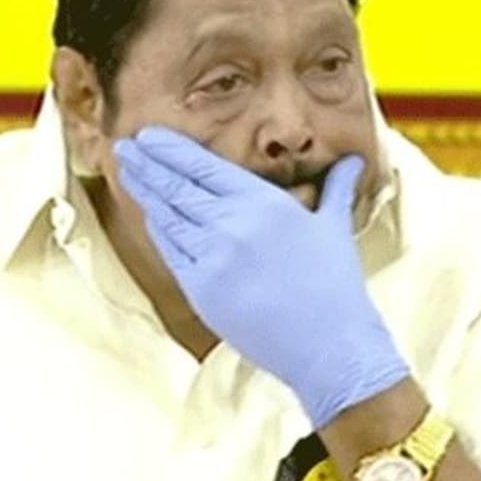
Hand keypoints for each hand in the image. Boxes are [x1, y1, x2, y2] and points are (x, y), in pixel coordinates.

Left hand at [113, 126, 408, 427]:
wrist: (328, 345)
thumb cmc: (335, 286)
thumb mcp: (334, 227)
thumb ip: (335, 188)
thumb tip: (355, 161)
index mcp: (262, 202)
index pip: (203, 166)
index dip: (170, 149)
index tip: (149, 135)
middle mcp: (232, 223)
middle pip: (176, 186)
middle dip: (147, 164)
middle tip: (125, 146)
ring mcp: (212, 257)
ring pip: (167, 216)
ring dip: (145, 192)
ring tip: (128, 173)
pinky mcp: (201, 290)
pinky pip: (171, 252)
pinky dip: (158, 231)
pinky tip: (150, 216)